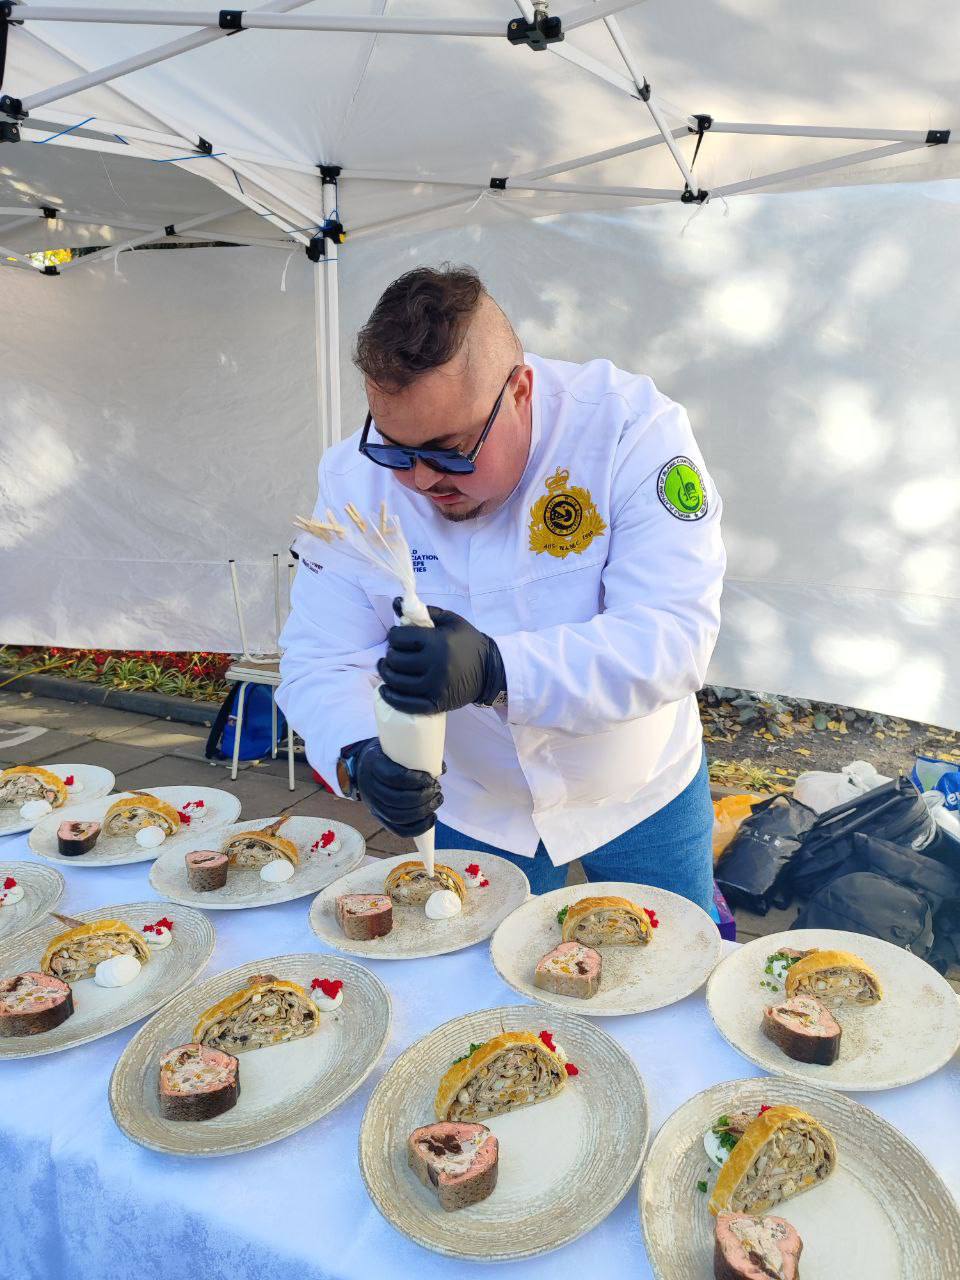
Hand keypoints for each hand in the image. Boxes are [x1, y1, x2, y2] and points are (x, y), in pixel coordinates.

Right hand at [353, 738, 441, 837]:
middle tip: (437, 790)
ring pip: (397, 816)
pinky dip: (417, 828)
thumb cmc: (387, 756)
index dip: (415, 780)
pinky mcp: (379, 817)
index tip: (431, 779)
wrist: (364, 767)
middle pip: (396, 799)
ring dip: (421, 811)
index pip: (393, 777)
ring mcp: (373, 805)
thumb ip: (417, 756)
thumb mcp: (395, 748)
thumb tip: (441, 769)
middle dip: (422, 798)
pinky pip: (397, 829)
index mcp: (373, 765)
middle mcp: (370, 787)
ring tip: (436, 801)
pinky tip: (431, 819)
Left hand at [377, 603, 505, 713]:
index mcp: (438, 642)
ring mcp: (435, 687)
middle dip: (390, 654)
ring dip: (387, 673)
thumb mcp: (450, 620)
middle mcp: (435, 665)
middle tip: (394, 652)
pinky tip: (385, 689)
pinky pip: (406, 704)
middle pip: (396, 660)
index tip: (397, 636)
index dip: (394, 635)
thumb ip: (423, 611)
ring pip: (397, 682)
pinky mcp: (436, 704)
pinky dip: (391, 697)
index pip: (400, 638)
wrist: (490, 670)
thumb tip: (396, 603)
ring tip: (388, 667)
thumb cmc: (468, 642)